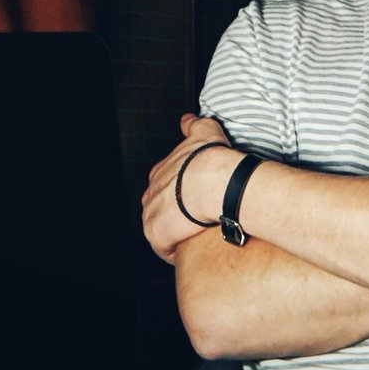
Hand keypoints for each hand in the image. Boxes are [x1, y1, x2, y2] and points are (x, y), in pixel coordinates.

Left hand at [140, 114, 236, 263]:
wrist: (218, 182)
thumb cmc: (213, 159)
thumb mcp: (203, 131)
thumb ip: (193, 124)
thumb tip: (187, 119)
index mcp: (160, 171)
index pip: (163, 185)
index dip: (177, 192)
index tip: (192, 199)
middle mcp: (151, 192)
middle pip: (159, 207)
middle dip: (173, 213)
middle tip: (195, 219)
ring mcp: (151, 214)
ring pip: (159, 228)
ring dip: (174, 234)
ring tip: (194, 237)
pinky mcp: (156, 235)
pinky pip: (163, 248)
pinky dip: (175, 251)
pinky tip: (191, 249)